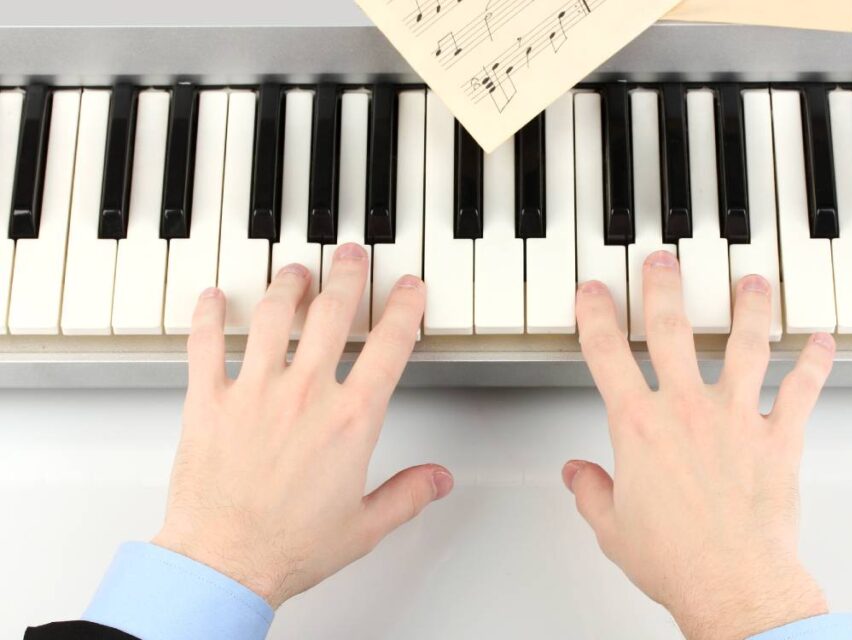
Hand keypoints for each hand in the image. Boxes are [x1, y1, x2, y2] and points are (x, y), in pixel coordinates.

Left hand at [152, 243, 452, 608]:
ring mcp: (254, 391)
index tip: (409, 289)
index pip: (389, 345)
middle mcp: (305, 394)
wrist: (224, 563)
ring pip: (275, 316)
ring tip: (295, 271)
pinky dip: (209, 315)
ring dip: (288, 285)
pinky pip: (205, 343)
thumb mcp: (365, 526)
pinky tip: (214, 298)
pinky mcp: (209, 401)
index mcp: (350, 420)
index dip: (404, 308)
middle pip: (333, 313)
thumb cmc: (288, 547)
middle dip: (347, 275)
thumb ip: (409, 494)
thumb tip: (439, 479)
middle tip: (351, 256)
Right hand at [565, 251, 834, 639]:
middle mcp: (687, 409)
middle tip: (664, 259)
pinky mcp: (780, 437)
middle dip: (665, 284)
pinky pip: (803, 389)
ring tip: (751, 281)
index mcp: (639, 426)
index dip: (594, 314)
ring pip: (746, 343)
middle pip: (673, 327)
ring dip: (750, 306)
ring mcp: (738, 417)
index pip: (606, 353)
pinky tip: (822, 341)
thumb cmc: (677, 560)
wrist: (734, 585)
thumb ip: (591, 492)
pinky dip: (816, 363)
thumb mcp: (613, 528)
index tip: (592, 292)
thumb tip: (577, 476)